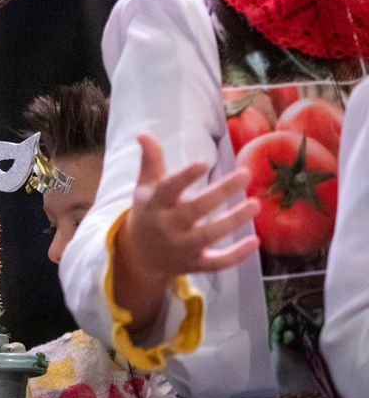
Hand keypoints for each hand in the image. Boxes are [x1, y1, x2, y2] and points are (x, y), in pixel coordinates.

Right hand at [114, 133, 259, 329]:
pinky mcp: (195, 264)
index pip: (168, 189)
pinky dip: (236, 255)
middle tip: (245, 174)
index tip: (203, 162)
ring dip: (233, 220)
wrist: (140, 255)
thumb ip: (150, 161)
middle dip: (221, 193)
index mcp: (154, 204)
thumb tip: (143, 133)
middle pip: (195, 210)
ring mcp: (181, 247)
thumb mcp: (145, 187)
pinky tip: (255, 241)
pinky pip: (217, 262)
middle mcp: (167, 226)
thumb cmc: (149, 212)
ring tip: (256, 204)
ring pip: (209, 235)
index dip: (184, 177)